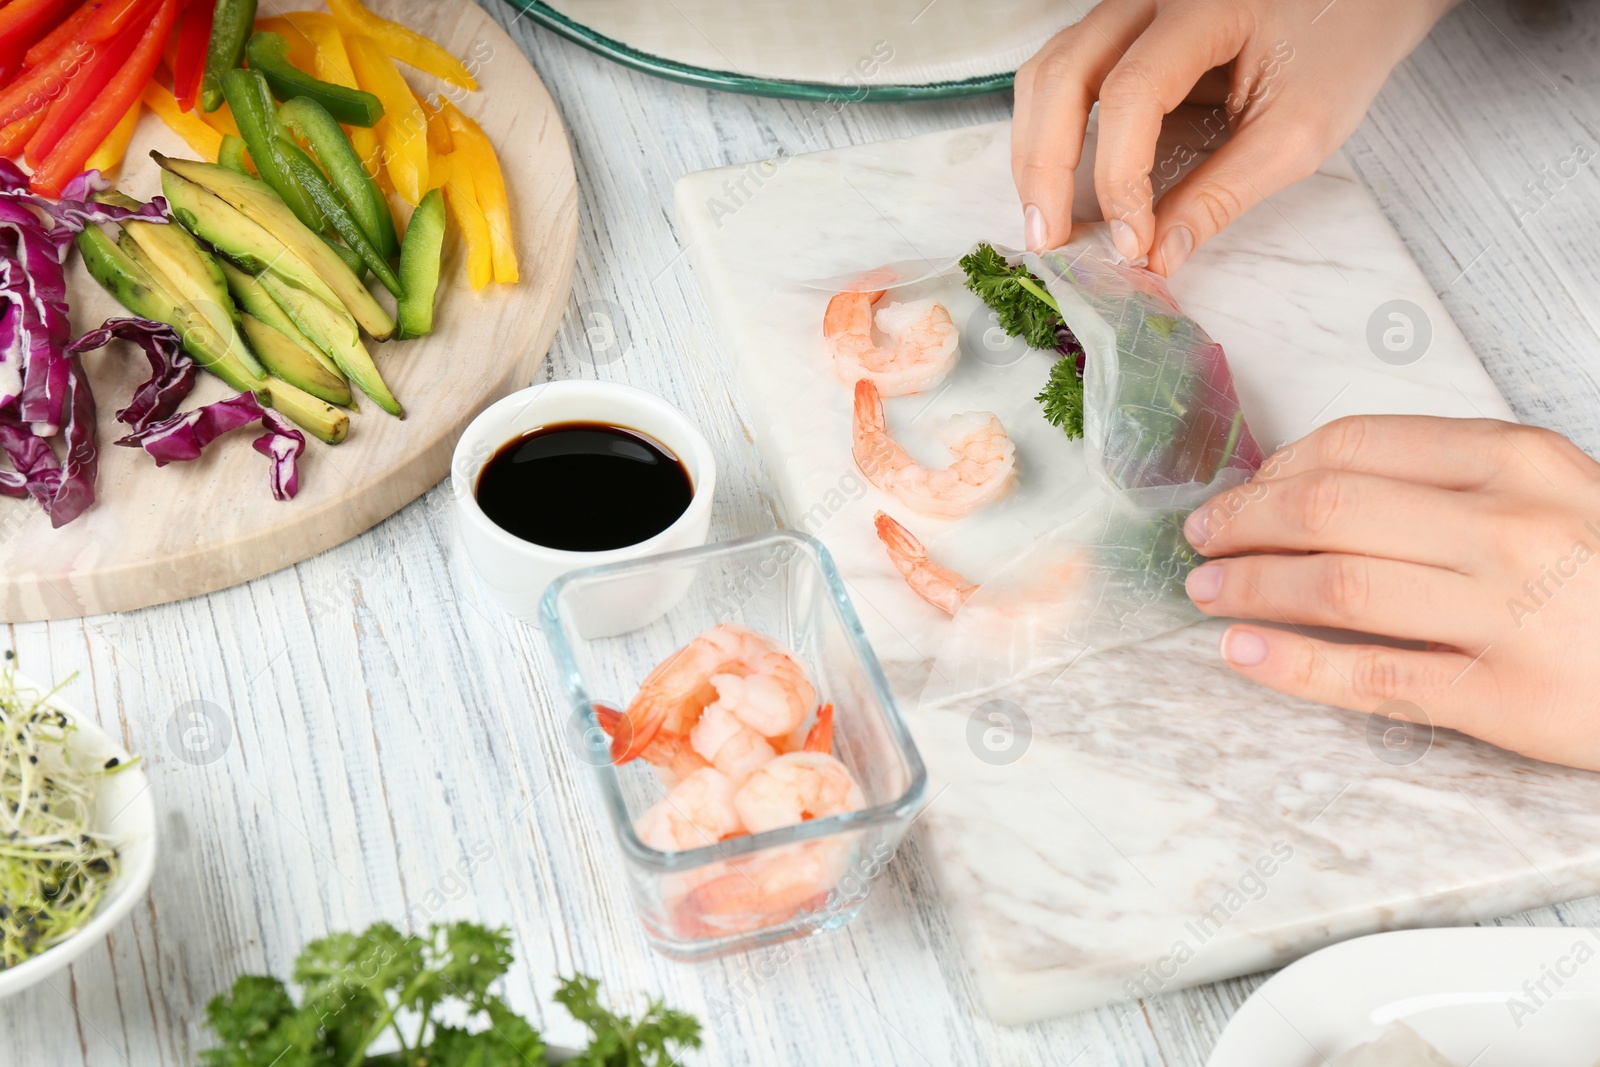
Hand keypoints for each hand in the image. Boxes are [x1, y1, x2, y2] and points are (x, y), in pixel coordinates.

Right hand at [1012, 0, 1454, 272]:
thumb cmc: (1340, 46)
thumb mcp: (1299, 130)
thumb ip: (1224, 193)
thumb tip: (1160, 255)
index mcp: (1205, 7)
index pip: (1132, 93)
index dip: (1120, 178)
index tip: (1131, 243)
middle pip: (1062, 75)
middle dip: (1045, 168)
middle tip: (1049, 241)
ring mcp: (1128, 7)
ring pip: (1046, 72)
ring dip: (1033, 151)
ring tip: (1044, 221)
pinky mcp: (1121, 29)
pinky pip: (1060, 75)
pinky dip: (1047, 133)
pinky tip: (1056, 183)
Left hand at [1182, 415, 1599, 771]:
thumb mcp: (1554, 492)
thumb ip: (1451, 480)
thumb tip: (1313, 483)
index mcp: (1518, 460)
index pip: (1355, 445)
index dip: (1274, 470)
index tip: (1239, 491)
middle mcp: (1509, 526)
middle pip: (1328, 511)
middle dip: (1242, 523)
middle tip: (1199, 539)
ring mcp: (1508, 613)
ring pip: (1335, 587)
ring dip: (1247, 587)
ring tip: (1203, 592)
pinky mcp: (1507, 699)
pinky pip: (1371, 676)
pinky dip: (1289, 664)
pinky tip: (1240, 652)